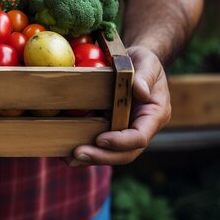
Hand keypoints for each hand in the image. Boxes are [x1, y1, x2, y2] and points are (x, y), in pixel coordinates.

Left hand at [67, 46, 170, 165]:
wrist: (136, 63)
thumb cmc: (144, 61)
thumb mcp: (147, 63)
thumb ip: (144, 77)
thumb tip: (140, 91)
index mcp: (154, 116)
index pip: (140, 137)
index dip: (121, 142)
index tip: (101, 139)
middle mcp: (140, 128)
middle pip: (124, 153)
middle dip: (102, 156)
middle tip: (78, 154)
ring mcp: (125, 131)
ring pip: (111, 153)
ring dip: (91, 158)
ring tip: (68, 158)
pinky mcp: (112, 129)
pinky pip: (100, 144)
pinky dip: (85, 149)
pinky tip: (65, 152)